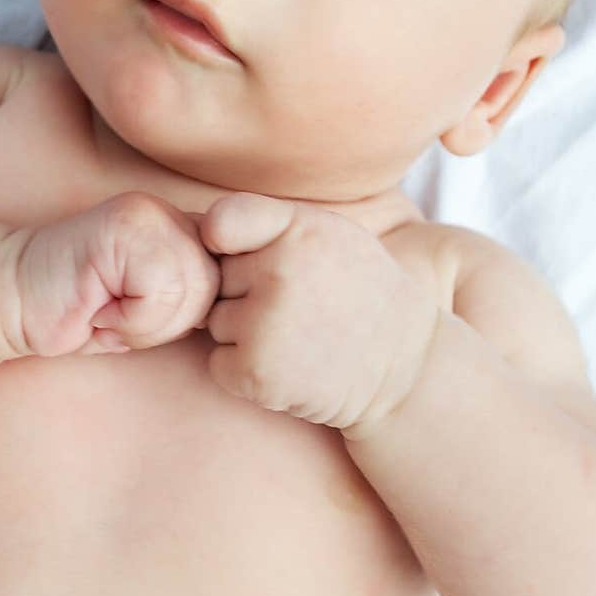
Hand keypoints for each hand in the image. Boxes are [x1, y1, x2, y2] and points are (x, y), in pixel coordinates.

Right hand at [4, 192, 220, 357]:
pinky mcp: (123, 228)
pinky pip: (160, 290)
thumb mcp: (150, 311)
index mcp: (182, 228)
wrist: (11, 300)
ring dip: (148, 324)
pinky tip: (98, 310)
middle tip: (121, 319)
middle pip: (215, 287)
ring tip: (108, 313)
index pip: (230, 279)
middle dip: (170, 323)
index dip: (191, 315)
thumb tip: (239, 312)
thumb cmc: (81, 313)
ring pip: (192, 290)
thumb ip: (191, 298)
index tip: (143, 319)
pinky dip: (131, 320)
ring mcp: (147, 214)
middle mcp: (170, 213)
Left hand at [198, 192, 437, 433]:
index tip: (244, 256)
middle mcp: (280, 271)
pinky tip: (289, 366)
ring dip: (243, 333)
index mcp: (299, 229)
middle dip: (243, 291)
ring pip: (216, 321)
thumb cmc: (356, 292)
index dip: (223, 241)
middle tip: (296, 306)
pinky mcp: (256, 373)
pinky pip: (217, 363)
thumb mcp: (328, 235)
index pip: (220, 221)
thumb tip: (191, 228)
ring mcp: (266, 324)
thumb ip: (269, 225)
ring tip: (297, 336)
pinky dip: (243, 371)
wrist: (405, 368)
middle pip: (217, 276)